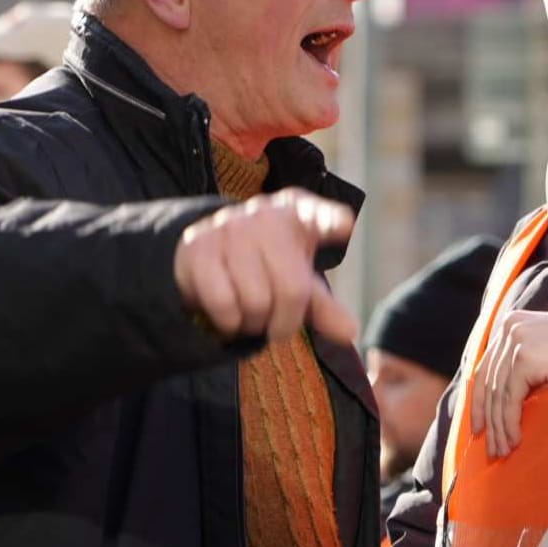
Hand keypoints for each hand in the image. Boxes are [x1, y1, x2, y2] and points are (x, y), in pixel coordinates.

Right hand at [173, 187, 357, 345]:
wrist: (208, 252)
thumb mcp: (299, 282)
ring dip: (254, 323)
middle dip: (285, 321)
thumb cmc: (267, 267)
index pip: (319, 216)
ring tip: (250, 312)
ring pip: (256, 302)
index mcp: (298, 215)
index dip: (330, 221)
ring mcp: (229, 226)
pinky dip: (229, 322)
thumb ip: (324, 306)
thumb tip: (350, 332)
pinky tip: (228, 312)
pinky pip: (223, 304)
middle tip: (275, 323)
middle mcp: (266, 214)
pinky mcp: (197, 245)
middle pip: (293, 290)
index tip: (344, 226)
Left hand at [469, 310, 547, 457]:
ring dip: (500, 428)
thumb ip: (522, 364)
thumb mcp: (546, 352)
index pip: (486, 367)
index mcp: (510, 322)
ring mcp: (516, 340)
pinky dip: (510, 423)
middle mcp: (508, 326)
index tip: (479, 427)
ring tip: (503, 451)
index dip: (479, 401)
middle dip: (489, 420)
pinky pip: (510, 399)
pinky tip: (516, 441)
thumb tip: (498, 401)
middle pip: (489, 382)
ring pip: (498, 394)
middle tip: (492, 448)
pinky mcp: (525, 358)